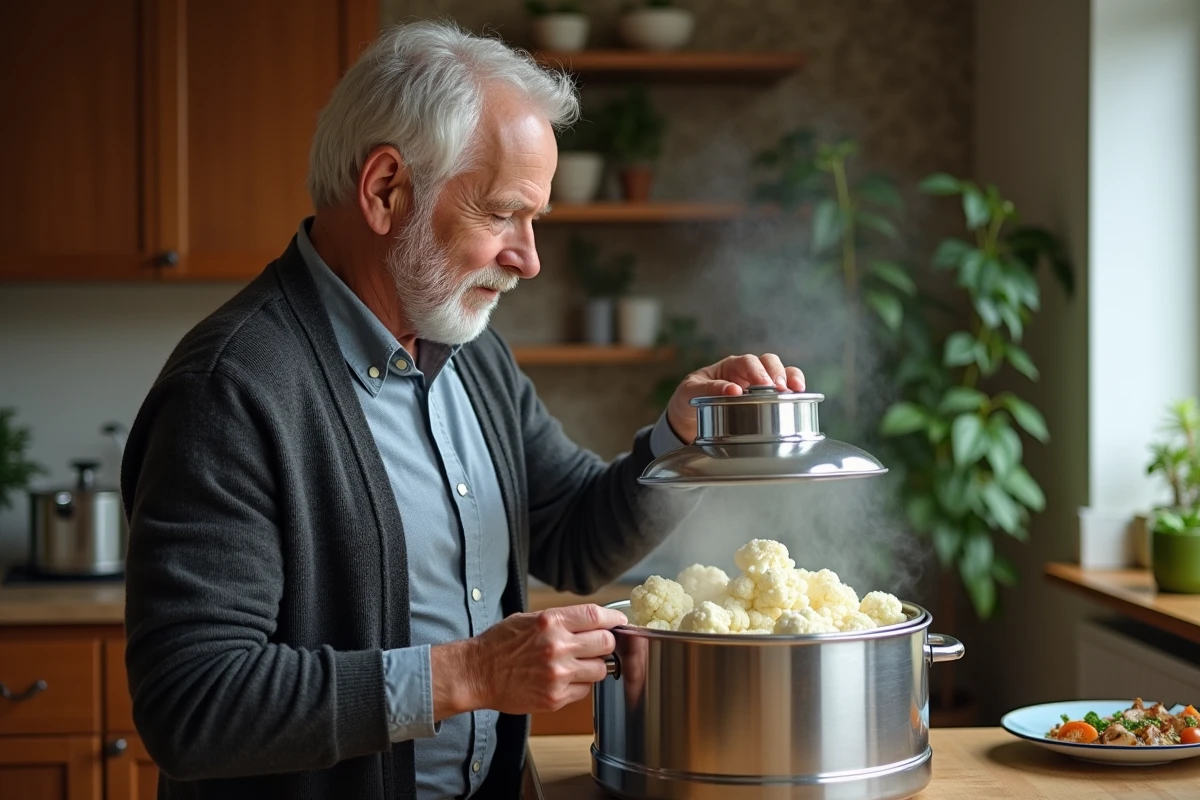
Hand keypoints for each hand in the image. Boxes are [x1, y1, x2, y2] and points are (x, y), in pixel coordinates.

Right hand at [431, 604, 624, 718]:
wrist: (477, 673)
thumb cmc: (500, 644)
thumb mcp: (529, 619)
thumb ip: (561, 620)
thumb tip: (592, 621)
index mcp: (551, 622)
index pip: (597, 617)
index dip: (613, 620)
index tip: (618, 623)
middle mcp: (557, 647)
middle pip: (606, 643)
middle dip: (605, 643)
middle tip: (597, 645)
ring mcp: (558, 674)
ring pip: (601, 669)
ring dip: (594, 666)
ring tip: (576, 664)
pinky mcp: (555, 697)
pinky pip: (584, 690)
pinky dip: (579, 685)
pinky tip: (563, 679)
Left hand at [666, 353, 805, 442]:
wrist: (689, 418)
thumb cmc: (689, 399)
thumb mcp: (691, 391)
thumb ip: (708, 389)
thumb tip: (733, 390)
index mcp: (729, 366)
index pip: (747, 361)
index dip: (758, 371)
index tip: (764, 385)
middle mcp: (747, 372)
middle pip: (769, 362)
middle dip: (778, 373)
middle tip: (780, 389)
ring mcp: (758, 386)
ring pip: (781, 373)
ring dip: (791, 379)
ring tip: (796, 391)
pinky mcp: (765, 401)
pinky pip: (783, 392)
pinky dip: (793, 393)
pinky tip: (798, 400)